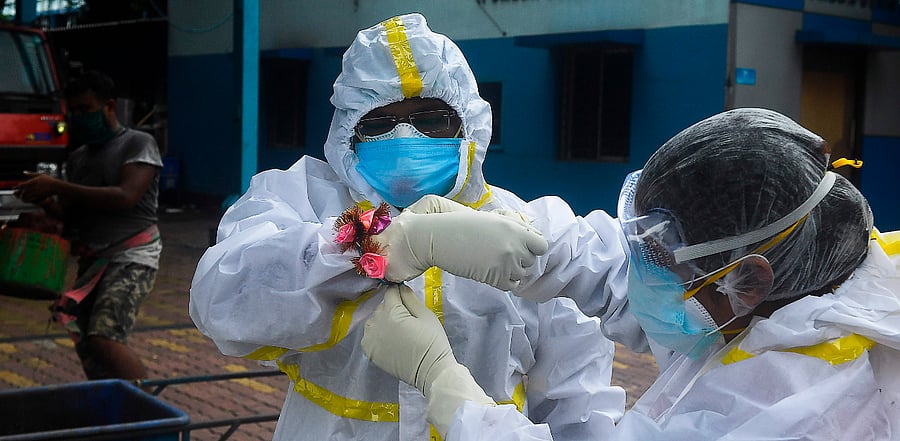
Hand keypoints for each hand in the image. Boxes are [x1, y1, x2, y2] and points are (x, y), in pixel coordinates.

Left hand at [13, 172, 60, 202]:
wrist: (56, 186)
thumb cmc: (49, 180)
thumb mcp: (40, 174)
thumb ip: (31, 174)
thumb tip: (23, 172)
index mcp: (32, 181)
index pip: (21, 185)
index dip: (16, 187)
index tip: (14, 188)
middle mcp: (33, 187)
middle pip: (22, 191)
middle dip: (18, 193)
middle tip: (14, 194)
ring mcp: (36, 192)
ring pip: (26, 196)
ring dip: (21, 197)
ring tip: (19, 197)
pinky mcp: (39, 196)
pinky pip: (30, 199)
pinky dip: (26, 200)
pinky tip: (25, 200)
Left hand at [361, 284, 455, 392]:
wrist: (430, 371)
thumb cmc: (432, 342)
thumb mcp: (426, 315)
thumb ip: (410, 298)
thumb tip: (400, 288)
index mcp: (391, 312)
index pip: (390, 292)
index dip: (399, 293)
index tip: (407, 299)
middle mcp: (376, 323)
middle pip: (381, 306)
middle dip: (392, 307)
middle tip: (407, 319)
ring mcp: (370, 339)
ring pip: (373, 320)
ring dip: (383, 321)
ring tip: (398, 330)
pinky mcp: (370, 352)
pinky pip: (369, 335)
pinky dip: (376, 334)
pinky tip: (389, 340)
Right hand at [374, 195, 548, 289]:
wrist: (438, 238)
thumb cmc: (459, 224)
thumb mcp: (490, 219)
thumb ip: (510, 226)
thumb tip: (526, 233)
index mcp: (514, 227)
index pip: (541, 244)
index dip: (532, 247)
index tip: (520, 248)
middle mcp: (515, 245)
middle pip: (532, 261)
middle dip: (520, 260)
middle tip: (501, 256)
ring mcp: (507, 263)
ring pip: (522, 275)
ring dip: (511, 272)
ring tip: (493, 264)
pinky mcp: (496, 278)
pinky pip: (511, 286)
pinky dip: (503, 282)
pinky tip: (489, 273)